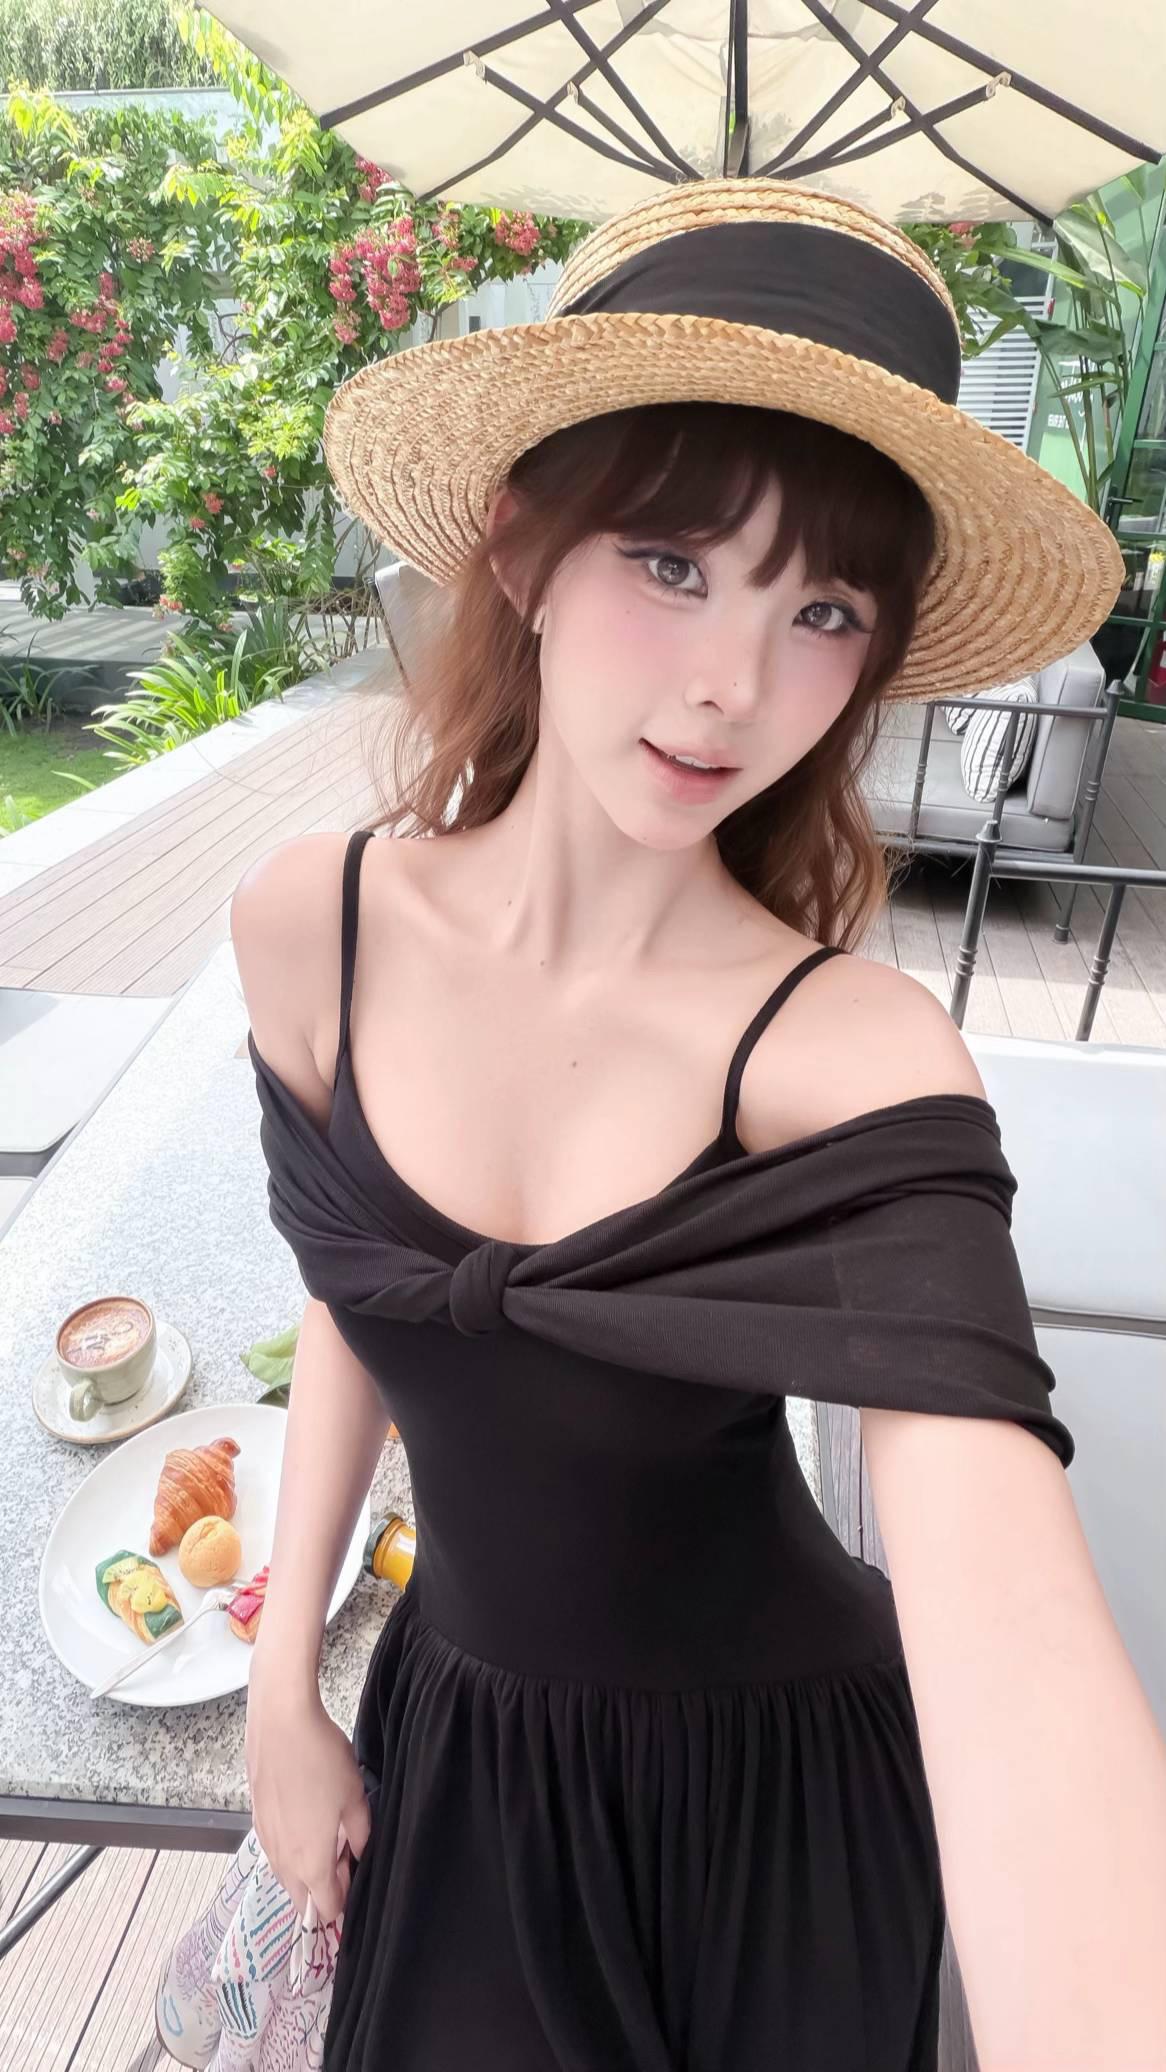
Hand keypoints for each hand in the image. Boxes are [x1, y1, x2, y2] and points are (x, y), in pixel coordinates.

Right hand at [244, 1678, 372, 1923]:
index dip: (344, 1901)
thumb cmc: (321, 1759)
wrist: (281, 1722)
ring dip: (307, 1870)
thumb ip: (360, 1835)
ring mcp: (266, 1841)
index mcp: (311, 1863)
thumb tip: (359, 1854)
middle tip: (344, 1855)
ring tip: (328, 1833)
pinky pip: (276, 1852)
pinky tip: (306, 1818)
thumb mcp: (354, 1797)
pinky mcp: (256, 1820)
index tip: (356, 1877)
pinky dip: (292, 1849)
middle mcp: (283, 1861)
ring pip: (287, 1876)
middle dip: (324, 1890)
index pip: (325, 1908)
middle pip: (302, 1900)